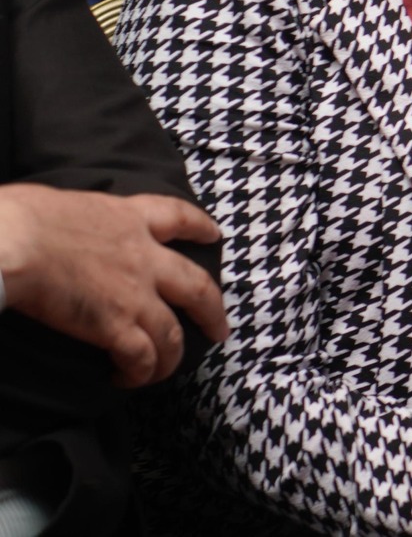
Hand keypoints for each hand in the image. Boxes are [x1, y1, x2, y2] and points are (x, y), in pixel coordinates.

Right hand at [0, 184, 226, 386]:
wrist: (15, 241)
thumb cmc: (22, 216)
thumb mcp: (66, 203)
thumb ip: (82, 218)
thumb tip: (59, 226)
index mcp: (130, 218)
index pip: (178, 217)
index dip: (200, 227)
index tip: (214, 235)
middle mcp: (144, 257)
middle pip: (197, 286)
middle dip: (213, 311)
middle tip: (221, 329)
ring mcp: (135, 293)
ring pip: (172, 334)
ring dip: (173, 357)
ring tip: (167, 370)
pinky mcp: (115, 326)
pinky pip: (142, 358)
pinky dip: (141, 372)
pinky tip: (127, 378)